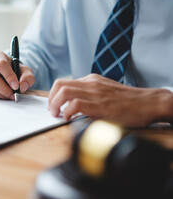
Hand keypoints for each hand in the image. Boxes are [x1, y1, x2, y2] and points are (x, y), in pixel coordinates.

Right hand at [0, 50, 34, 99]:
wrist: (7, 74)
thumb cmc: (15, 70)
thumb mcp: (25, 71)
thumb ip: (28, 77)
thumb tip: (22, 86)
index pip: (1, 64)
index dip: (9, 76)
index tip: (16, 86)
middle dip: (5, 89)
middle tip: (14, 95)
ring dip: (2, 94)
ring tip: (10, 95)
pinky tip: (4, 94)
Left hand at [48, 74, 172, 126]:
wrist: (148, 103)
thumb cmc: (128, 102)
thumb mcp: (105, 92)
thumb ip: (90, 95)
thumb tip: (73, 106)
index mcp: (91, 80)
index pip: (64, 82)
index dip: (53, 95)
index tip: (53, 105)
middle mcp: (91, 83)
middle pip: (59, 84)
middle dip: (51, 99)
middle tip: (52, 111)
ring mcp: (95, 93)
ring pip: (64, 92)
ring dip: (55, 105)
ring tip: (57, 115)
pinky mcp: (100, 105)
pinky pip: (75, 105)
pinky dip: (68, 113)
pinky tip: (70, 119)